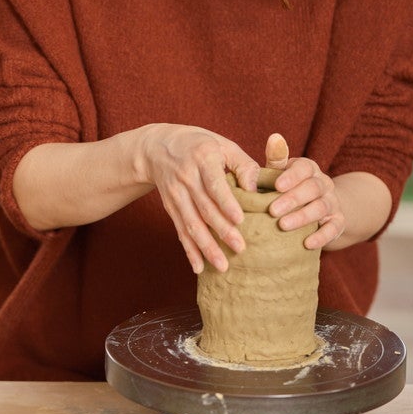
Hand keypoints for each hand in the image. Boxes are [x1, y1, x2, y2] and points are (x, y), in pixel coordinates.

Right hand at [137, 124, 260, 273]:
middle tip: (240, 248)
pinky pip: (180, 231)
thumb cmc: (200, 145)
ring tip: (222, 265)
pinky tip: (199, 268)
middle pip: (204, 208)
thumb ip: (244, 165)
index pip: (215, 184)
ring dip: (206, 246)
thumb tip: (255, 190)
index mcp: (202, 158)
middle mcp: (185, 176)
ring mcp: (175, 193)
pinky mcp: (170, 207)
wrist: (157, 146)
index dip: (226, 202)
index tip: (240, 220)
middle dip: (221, 230)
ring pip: (191, 223)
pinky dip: (189, 250)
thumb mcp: (223, 145)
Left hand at [263, 133, 345, 250]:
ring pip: (321, 208)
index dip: (292, 176)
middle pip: (312, 188)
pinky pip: (334, 228)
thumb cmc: (289, 187)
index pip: (304, 168)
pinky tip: (307, 244)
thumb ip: (276, 160)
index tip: (276, 186)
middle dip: (293, 199)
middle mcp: (323, 183)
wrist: (318, 207)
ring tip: (283, 226)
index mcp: (308, 168)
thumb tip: (274, 138)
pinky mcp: (338, 222)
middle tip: (272, 210)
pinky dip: (322, 236)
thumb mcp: (281, 173)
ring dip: (303, 217)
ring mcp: (333, 202)